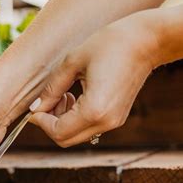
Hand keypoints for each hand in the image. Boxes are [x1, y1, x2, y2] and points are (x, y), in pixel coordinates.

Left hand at [29, 12, 159, 146]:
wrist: (148, 41)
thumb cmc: (111, 43)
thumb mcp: (73, 61)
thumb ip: (52, 88)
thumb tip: (36, 107)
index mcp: (94, 109)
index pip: (57, 132)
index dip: (41, 122)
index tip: (35, 107)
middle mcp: (105, 122)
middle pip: (65, 140)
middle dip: (51, 124)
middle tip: (50, 100)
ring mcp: (112, 123)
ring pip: (75, 136)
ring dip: (63, 121)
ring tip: (65, 95)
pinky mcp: (116, 119)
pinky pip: (88, 128)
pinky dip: (76, 119)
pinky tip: (77, 97)